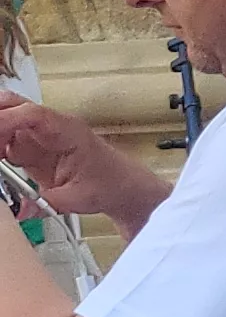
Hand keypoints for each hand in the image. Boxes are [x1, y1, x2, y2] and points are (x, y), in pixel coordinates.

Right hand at [0, 97, 166, 228]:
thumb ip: (45, 203)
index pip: (31, 115)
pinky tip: (0, 163)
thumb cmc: (109, 184)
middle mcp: (51, 127)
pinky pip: (4, 140)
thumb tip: (19, 210)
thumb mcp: (77, 199)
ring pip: (5, 120)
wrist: (123, 187)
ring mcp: (39, 135)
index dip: (4, 121)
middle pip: (12, 106)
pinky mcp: (31, 147)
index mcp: (68, 131)